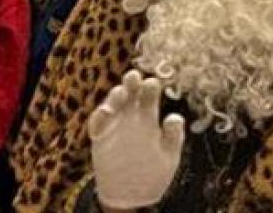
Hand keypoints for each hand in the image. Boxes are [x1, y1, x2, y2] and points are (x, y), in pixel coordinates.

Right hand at [89, 71, 184, 209]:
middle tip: (134, 76)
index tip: (152, 82)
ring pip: (112, 105)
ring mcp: (114, 126)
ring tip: (121, 93)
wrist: (129, 195)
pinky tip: (105, 114)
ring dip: (115, 97)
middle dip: (131, 83)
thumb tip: (175, 117)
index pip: (148, 97)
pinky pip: (97, 124)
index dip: (150, 88)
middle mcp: (130, 118)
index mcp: (148, 119)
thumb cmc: (151, 174)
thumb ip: (173, 138)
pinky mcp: (100, 138)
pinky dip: (99, 117)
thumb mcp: (168, 157)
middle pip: (129, 94)